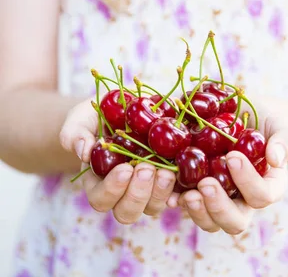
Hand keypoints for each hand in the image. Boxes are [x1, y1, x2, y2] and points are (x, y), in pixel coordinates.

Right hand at [59, 99, 175, 223]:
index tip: (125, 168)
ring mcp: (147, 187)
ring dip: (159, 192)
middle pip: (127, 211)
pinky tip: (182, 178)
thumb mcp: (82, 117)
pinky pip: (175, 194)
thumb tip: (83, 152)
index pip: (101, 199)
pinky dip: (178, 191)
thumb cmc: (99, 113)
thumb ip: (75, 133)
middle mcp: (123, 191)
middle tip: (146, 168)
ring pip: (152, 206)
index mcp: (98, 181)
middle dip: (137, 194)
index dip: (112, 189)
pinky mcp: (167, 178)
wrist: (128, 104)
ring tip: (166, 171)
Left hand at [170, 114, 287, 234]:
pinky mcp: (196, 190)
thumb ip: (285, 140)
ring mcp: (219, 198)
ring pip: (210, 221)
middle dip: (219, 207)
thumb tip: (275, 159)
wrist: (240, 114)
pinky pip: (186, 204)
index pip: (262, 196)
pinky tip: (170, 193)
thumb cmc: (265, 121)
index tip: (232, 157)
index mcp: (268, 187)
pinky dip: (176, 201)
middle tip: (206, 184)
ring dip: (198, 211)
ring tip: (188, 194)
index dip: (248, 182)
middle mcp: (243, 199)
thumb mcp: (281, 124)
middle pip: (235, 221)